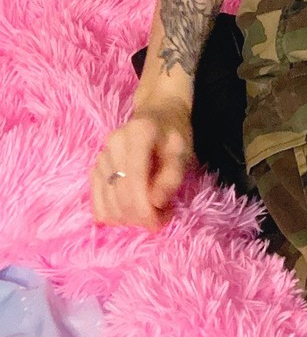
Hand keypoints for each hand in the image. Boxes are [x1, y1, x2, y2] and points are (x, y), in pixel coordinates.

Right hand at [90, 99, 193, 230]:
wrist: (158, 114)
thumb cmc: (173, 134)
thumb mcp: (182, 152)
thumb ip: (171, 178)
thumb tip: (155, 204)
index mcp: (137, 134)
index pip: (133, 180)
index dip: (144, 209)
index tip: (159, 222)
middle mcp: (112, 144)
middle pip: (118, 196)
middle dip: (138, 217)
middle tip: (161, 217)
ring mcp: (100, 157)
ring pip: (106, 204)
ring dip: (127, 218)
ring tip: (150, 211)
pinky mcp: (94, 170)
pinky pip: (96, 204)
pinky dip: (114, 215)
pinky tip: (132, 210)